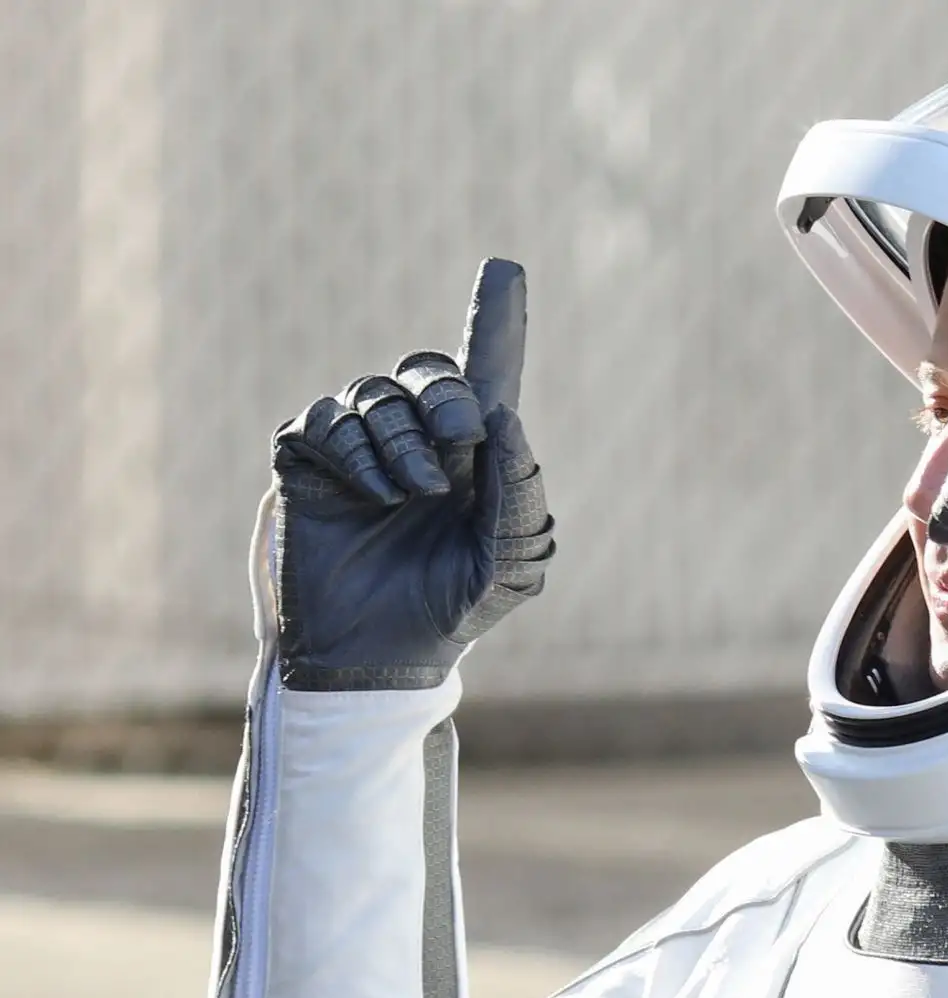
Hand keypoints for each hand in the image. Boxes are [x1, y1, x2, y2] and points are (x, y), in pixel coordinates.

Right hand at [270, 258, 553, 690]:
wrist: (379, 658)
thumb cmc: (452, 612)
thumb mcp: (510, 562)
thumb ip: (519, 492)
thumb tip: (503, 416)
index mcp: (474, 458)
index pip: (488, 374)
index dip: (496, 319)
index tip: (507, 267)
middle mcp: (417, 442)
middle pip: (427, 371)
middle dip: (446, 393)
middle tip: (462, 438)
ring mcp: (359, 451)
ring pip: (372, 395)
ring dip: (400, 438)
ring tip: (413, 495)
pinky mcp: (307, 464)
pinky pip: (322, 422)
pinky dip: (354, 451)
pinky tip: (375, 496)